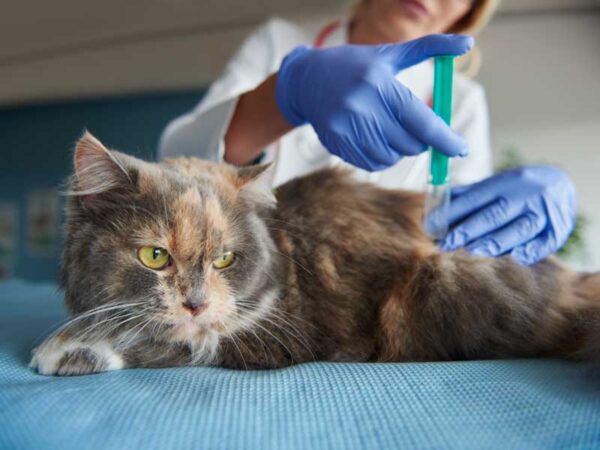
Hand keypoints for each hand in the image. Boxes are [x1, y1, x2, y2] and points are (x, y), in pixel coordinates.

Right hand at [275, 34, 472, 170]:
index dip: (445, 139)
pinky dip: (382, 157)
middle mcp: (362, 107)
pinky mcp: (337, 143)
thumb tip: (467, 43)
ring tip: (390, 131)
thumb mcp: (390, 54)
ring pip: (392, 157)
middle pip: (410, 144)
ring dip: (399, 150)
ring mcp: (347, 127)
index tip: (461, 149)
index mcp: (380, 84)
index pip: (422, 121)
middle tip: (414, 128)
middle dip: (420, 141)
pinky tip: (376, 139)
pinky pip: (372, 164)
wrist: (307, 81)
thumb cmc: (356, 66)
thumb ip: (430, 47)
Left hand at [440, 165, 576, 265]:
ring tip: (474, 252)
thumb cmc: (516, 188)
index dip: (452, 212)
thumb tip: (434, 204)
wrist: (560, 182)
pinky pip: (546, 241)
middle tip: (447, 244)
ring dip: (496, 242)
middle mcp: (523, 195)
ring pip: (519, 228)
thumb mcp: (494, 184)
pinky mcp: (558, 228)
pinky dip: (532, 250)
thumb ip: (467, 195)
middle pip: (494, 215)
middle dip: (469, 230)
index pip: (474, 198)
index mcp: (503, 183)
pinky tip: (517, 258)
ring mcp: (543, 212)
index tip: (432, 225)